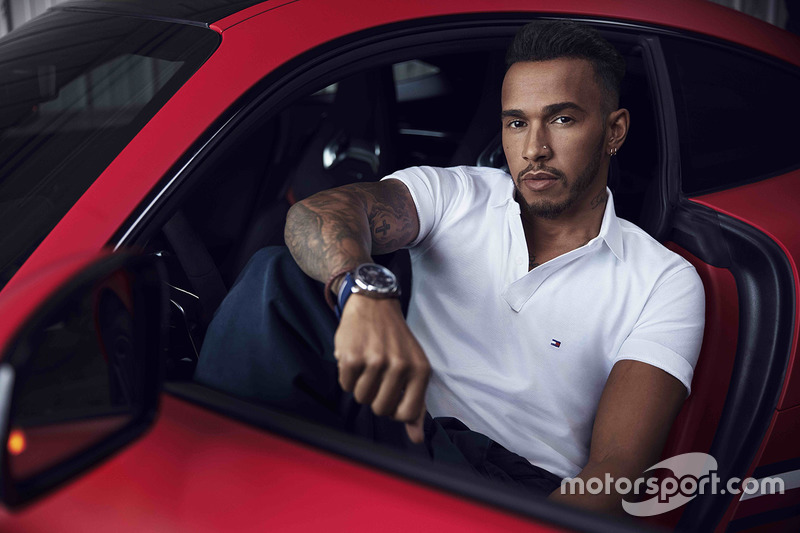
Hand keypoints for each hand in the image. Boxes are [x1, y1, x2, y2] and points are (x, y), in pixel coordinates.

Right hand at [334, 295, 430, 442]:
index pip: (406, 414)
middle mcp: (400, 366)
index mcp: (420, 370)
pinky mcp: (352, 357)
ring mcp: (375, 361)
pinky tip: (355, 358)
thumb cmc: (395, 341)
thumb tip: (417, 439)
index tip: (391, 395)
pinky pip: (346, 385)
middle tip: (377, 375)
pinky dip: (347, 376)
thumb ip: (416, 403)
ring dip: (361, 386)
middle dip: (375, 397)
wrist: (374, 304)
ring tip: (366, 365)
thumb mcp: (414, 367)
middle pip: (380, 409)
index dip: (394, 411)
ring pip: (362, 398)